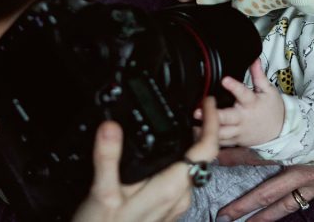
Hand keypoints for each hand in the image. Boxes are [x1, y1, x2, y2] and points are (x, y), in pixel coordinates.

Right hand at [72, 96, 219, 221]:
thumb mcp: (102, 193)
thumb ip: (108, 158)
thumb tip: (111, 127)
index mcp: (171, 188)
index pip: (206, 150)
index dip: (212, 122)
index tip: (208, 103)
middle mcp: (179, 198)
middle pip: (203, 158)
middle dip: (202, 130)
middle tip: (194, 108)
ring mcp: (174, 206)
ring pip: (192, 169)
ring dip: (190, 146)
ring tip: (182, 125)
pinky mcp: (166, 211)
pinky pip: (181, 180)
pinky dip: (179, 161)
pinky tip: (164, 155)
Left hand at [195, 60, 283, 147]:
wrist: (279, 130)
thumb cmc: (272, 108)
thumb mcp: (269, 90)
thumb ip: (259, 75)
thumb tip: (255, 59)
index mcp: (252, 103)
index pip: (243, 94)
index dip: (234, 87)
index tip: (225, 79)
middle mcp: (244, 118)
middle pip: (227, 118)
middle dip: (212, 115)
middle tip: (197, 111)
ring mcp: (239, 131)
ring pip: (221, 133)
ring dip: (206, 129)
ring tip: (193, 124)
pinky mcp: (235, 141)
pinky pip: (221, 143)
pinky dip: (209, 139)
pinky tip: (197, 134)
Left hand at [216, 113, 313, 220]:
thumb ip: (299, 108)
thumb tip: (273, 92)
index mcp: (299, 148)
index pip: (261, 154)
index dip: (238, 157)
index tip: (217, 158)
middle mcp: (303, 171)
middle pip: (267, 190)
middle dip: (243, 202)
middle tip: (222, 212)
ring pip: (282, 203)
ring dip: (259, 214)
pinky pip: (300, 203)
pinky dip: (285, 209)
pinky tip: (273, 217)